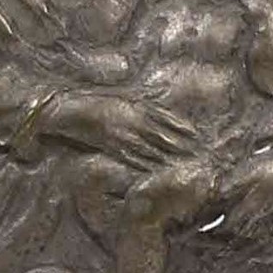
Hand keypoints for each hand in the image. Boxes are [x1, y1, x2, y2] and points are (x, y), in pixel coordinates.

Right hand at [46, 91, 200, 164]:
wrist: (75, 110)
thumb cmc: (99, 104)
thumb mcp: (125, 101)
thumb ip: (143, 108)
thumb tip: (163, 112)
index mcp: (138, 108)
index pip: (166, 120)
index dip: (182, 129)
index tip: (197, 136)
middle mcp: (135, 122)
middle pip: (163, 136)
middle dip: (181, 146)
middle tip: (198, 155)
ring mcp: (125, 135)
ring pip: (151, 148)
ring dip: (168, 158)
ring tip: (184, 166)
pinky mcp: (115, 146)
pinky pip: (134, 158)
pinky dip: (148, 164)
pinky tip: (158, 171)